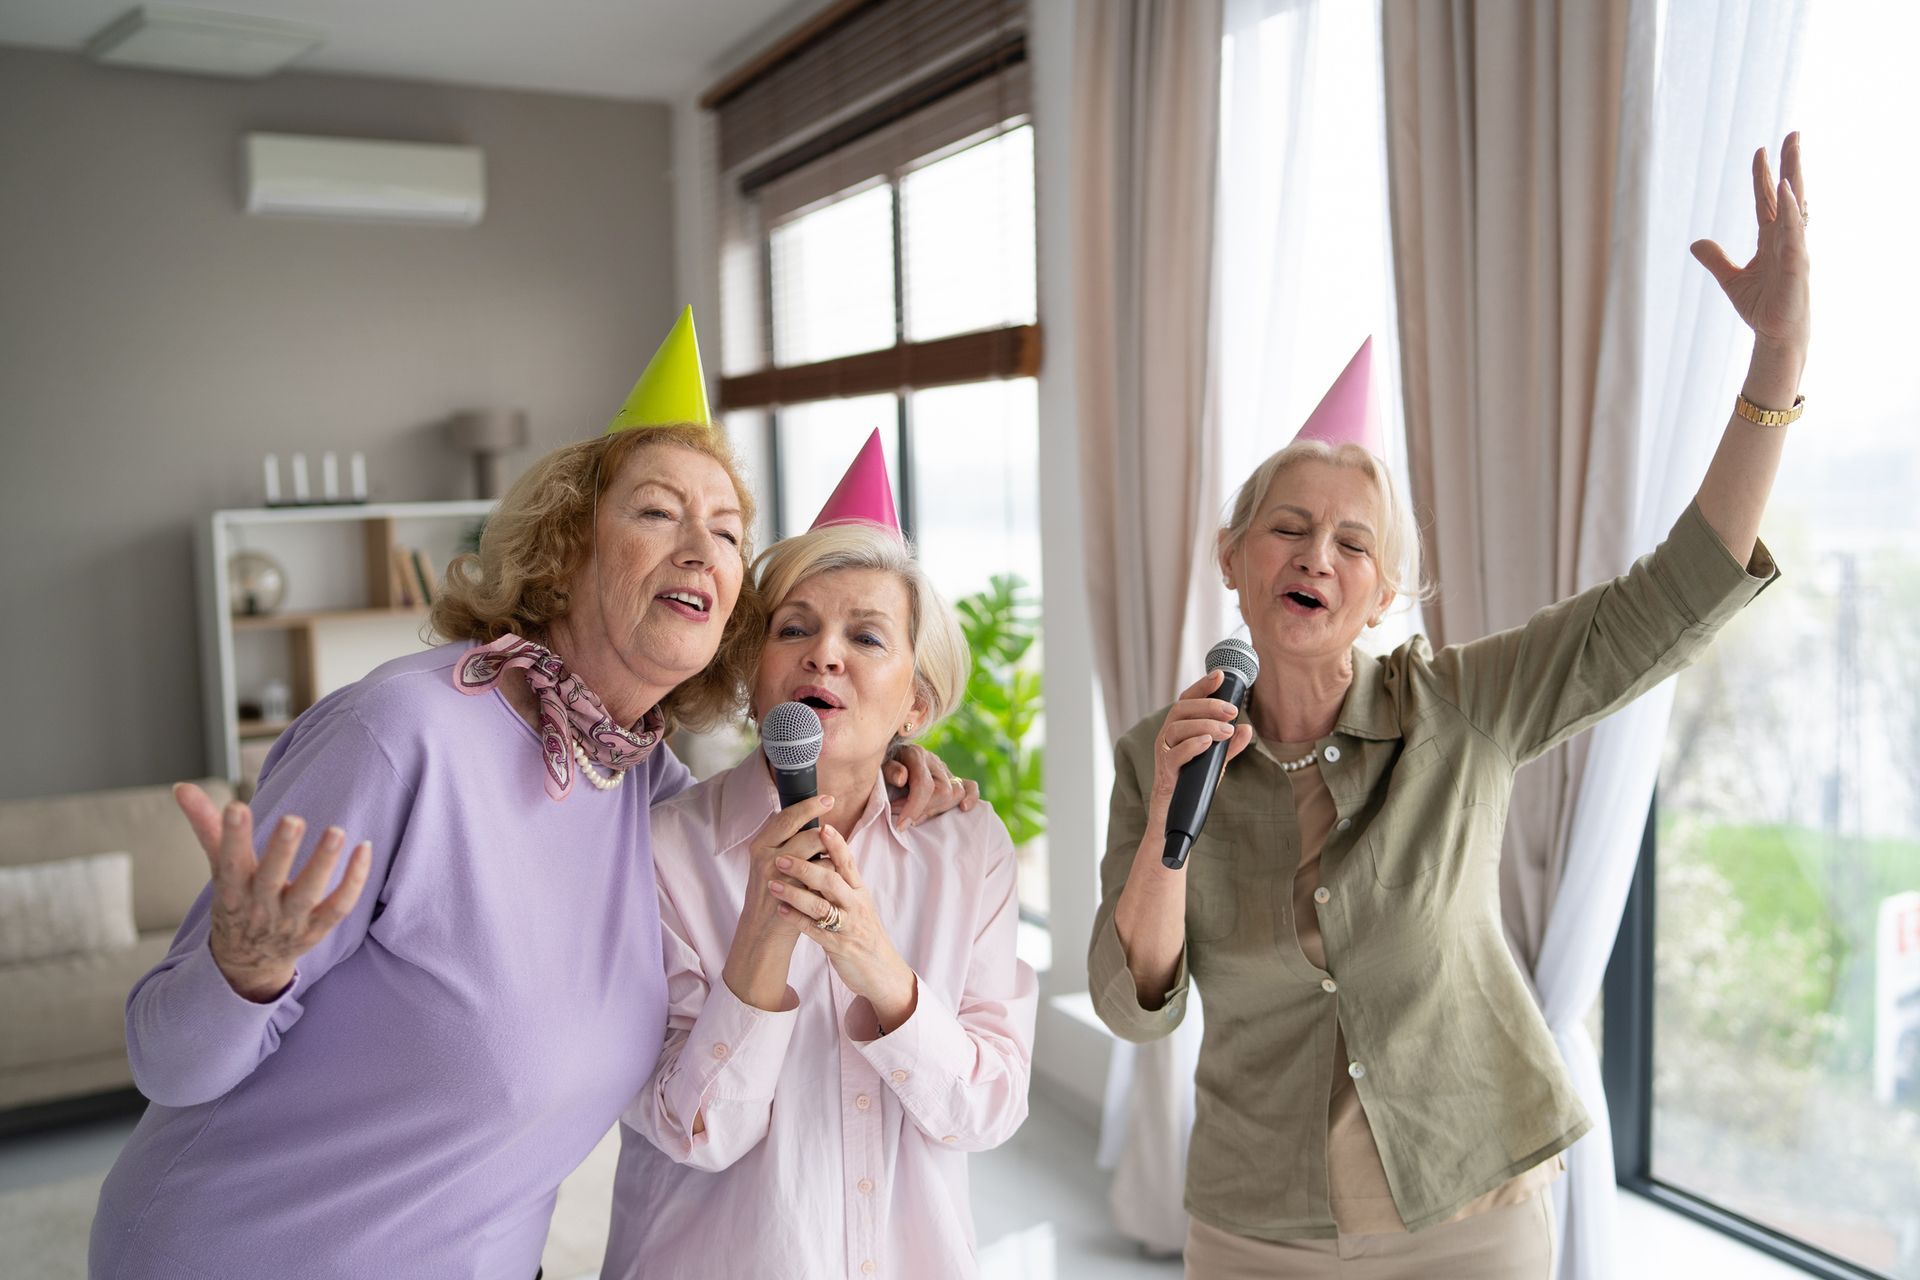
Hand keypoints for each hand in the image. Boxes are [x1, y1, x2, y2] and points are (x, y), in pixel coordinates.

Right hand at [173, 782, 370, 1002]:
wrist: (247, 964)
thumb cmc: (236, 902)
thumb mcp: (219, 869)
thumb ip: (207, 826)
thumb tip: (182, 787)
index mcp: (232, 890)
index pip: (229, 863)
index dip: (231, 836)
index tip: (236, 806)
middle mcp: (260, 907)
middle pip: (270, 879)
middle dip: (281, 850)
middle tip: (293, 819)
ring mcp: (290, 921)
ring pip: (307, 894)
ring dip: (322, 863)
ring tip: (336, 831)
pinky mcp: (317, 929)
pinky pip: (338, 907)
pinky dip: (353, 881)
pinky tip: (364, 849)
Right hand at [734, 794, 833, 942]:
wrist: (763, 931)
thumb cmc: (772, 894)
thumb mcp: (769, 863)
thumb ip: (785, 843)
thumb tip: (812, 821)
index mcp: (760, 845)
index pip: (786, 817)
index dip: (807, 806)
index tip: (827, 799)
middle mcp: (766, 856)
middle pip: (803, 831)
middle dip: (824, 825)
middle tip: (837, 822)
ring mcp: (778, 875)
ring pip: (815, 851)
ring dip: (829, 851)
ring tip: (832, 857)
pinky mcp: (791, 892)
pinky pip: (822, 873)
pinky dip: (831, 872)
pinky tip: (832, 879)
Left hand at [769, 826, 917, 1028]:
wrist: (881, 970)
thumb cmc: (864, 932)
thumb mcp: (859, 903)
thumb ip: (843, 882)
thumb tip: (824, 855)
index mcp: (859, 891)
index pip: (848, 862)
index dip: (836, 844)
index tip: (822, 826)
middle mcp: (855, 904)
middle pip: (832, 880)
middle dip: (805, 867)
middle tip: (781, 858)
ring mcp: (848, 925)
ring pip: (821, 905)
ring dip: (795, 894)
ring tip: (773, 884)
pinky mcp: (839, 945)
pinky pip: (815, 930)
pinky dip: (796, 919)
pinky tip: (780, 910)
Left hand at [885, 743, 977, 829]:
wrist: (880, 757)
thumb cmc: (876, 766)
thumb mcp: (876, 765)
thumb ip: (889, 769)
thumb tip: (902, 778)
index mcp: (915, 754)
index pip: (925, 784)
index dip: (914, 807)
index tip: (901, 825)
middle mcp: (933, 760)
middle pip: (944, 791)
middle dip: (923, 811)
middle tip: (903, 819)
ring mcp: (944, 769)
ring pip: (957, 792)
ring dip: (938, 810)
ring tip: (917, 817)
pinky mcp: (952, 778)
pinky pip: (970, 786)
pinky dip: (970, 798)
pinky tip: (963, 809)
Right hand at [1145, 670, 1254, 830]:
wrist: (1175, 817)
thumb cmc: (1192, 784)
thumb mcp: (1215, 762)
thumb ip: (1230, 746)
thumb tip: (1247, 728)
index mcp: (1179, 729)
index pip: (1187, 700)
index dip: (1202, 686)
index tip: (1220, 675)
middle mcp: (1168, 737)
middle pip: (1181, 709)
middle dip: (1208, 706)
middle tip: (1233, 710)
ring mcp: (1164, 754)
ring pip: (1177, 728)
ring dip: (1204, 725)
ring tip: (1225, 731)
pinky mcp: (1165, 773)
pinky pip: (1174, 754)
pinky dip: (1192, 745)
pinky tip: (1208, 743)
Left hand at [1691, 132, 1810, 360]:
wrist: (1775, 334)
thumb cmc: (1762, 306)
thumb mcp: (1731, 279)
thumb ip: (1716, 259)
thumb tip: (1696, 243)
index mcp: (1771, 239)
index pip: (1767, 200)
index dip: (1763, 175)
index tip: (1760, 151)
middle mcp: (1786, 237)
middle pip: (1788, 193)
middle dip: (1790, 163)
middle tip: (1793, 133)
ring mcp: (1795, 248)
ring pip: (1795, 205)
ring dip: (1794, 177)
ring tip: (1793, 149)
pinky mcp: (1797, 263)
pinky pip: (1795, 232)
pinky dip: (1791, 211)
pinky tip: (1788, 191)